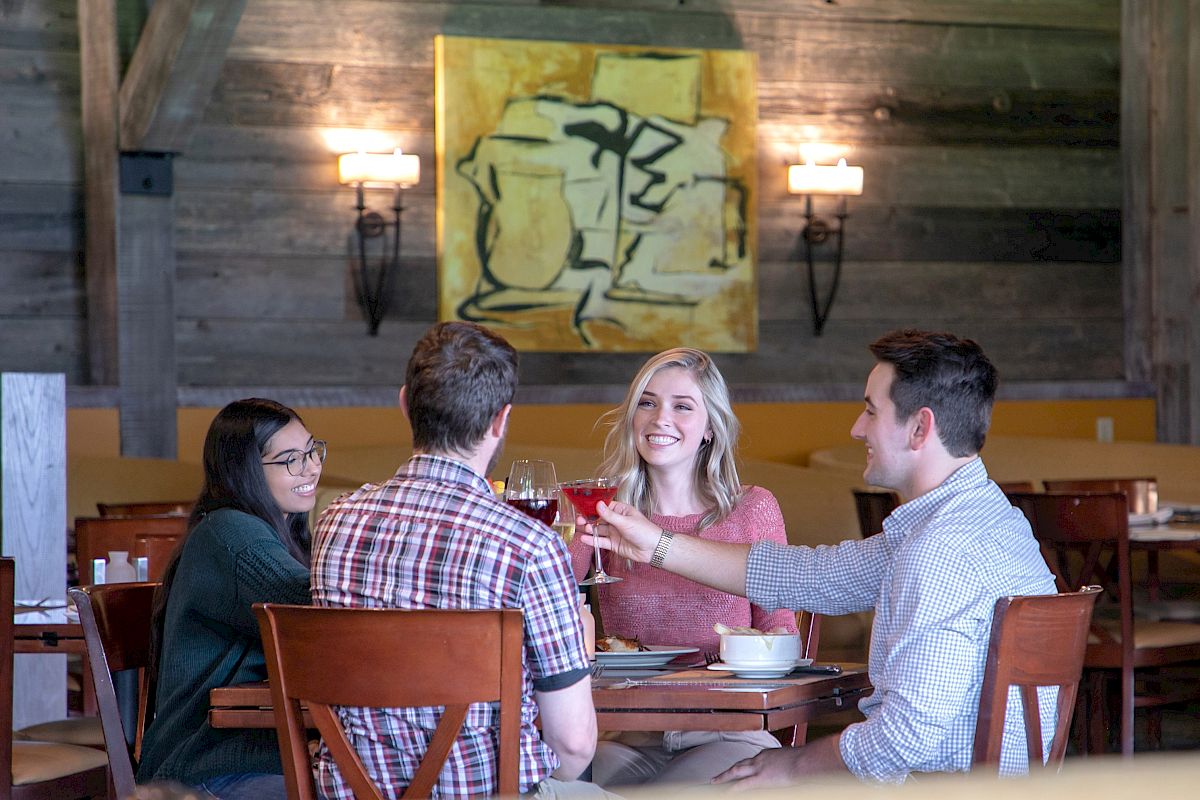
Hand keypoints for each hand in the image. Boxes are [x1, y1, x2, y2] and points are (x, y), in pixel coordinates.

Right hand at [577, 500, 660, 563]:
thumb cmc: (644, 531)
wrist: (653, 549)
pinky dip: (592, 540)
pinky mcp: (613, 544)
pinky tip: (584, 538)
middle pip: (599, 519)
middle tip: (579, 519)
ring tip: (582, 528)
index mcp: (621, 511)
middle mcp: (616, 521)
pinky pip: (601, 541)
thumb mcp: (625, 522)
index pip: (604, 506)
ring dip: (589, 529)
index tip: (582, 507)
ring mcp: (614, 533)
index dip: (593, 506)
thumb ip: (610, 515)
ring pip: (598, 530)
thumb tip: (598, 504)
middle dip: (588, 519)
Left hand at [714, 736, 845, 788]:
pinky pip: (741, 784)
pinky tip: (724, 791)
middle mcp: (760, 758)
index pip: (754, 760)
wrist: (804, 761)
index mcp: (769, 753)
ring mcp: (758, 767)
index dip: (747, 766)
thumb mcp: (794, 758)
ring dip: (724, 776)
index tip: (743, 769)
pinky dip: (731, 788)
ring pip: (736, 771)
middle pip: (741, 763)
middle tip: (719, 775)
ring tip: (714, 781)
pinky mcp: (760, 779)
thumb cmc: (804, 760)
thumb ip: (788, 762)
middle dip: (730, 770)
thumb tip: (791, 767)